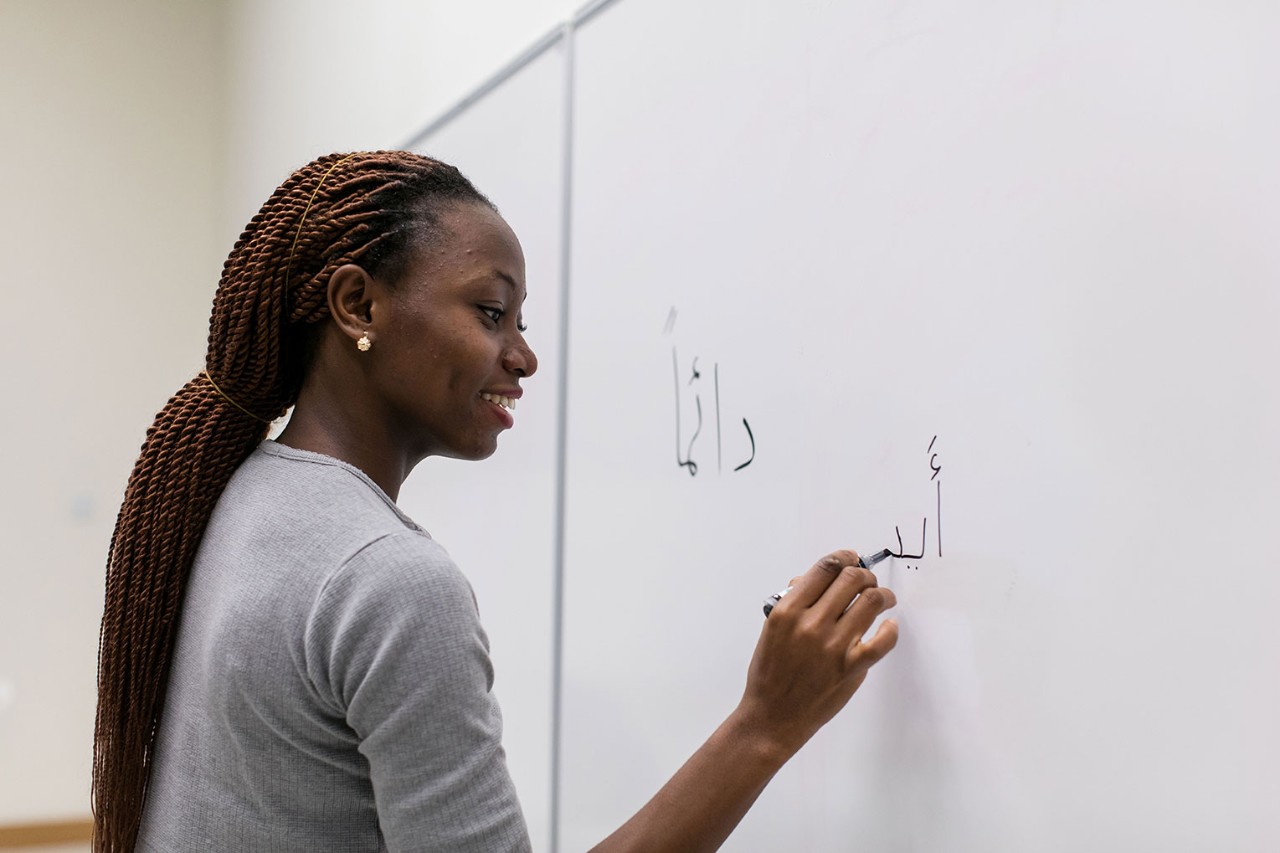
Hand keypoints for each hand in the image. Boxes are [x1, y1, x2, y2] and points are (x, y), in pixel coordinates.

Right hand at [735, 549, 898, 755]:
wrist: (772, 715)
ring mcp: (833, 646)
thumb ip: (795, 602)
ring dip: (883, 595)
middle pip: (851, 579)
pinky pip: (883, 641)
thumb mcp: (772, 629)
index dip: (844, 557)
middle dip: (864, 574)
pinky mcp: (851, 668)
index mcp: (788, 610)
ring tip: (884, 599)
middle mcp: (811, 624)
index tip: (851, 558)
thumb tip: (816, 580)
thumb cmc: (769, 672)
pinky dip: (890, 630)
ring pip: (871, 602)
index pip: (825, 568)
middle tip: (867, 581)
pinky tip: (888, 627)